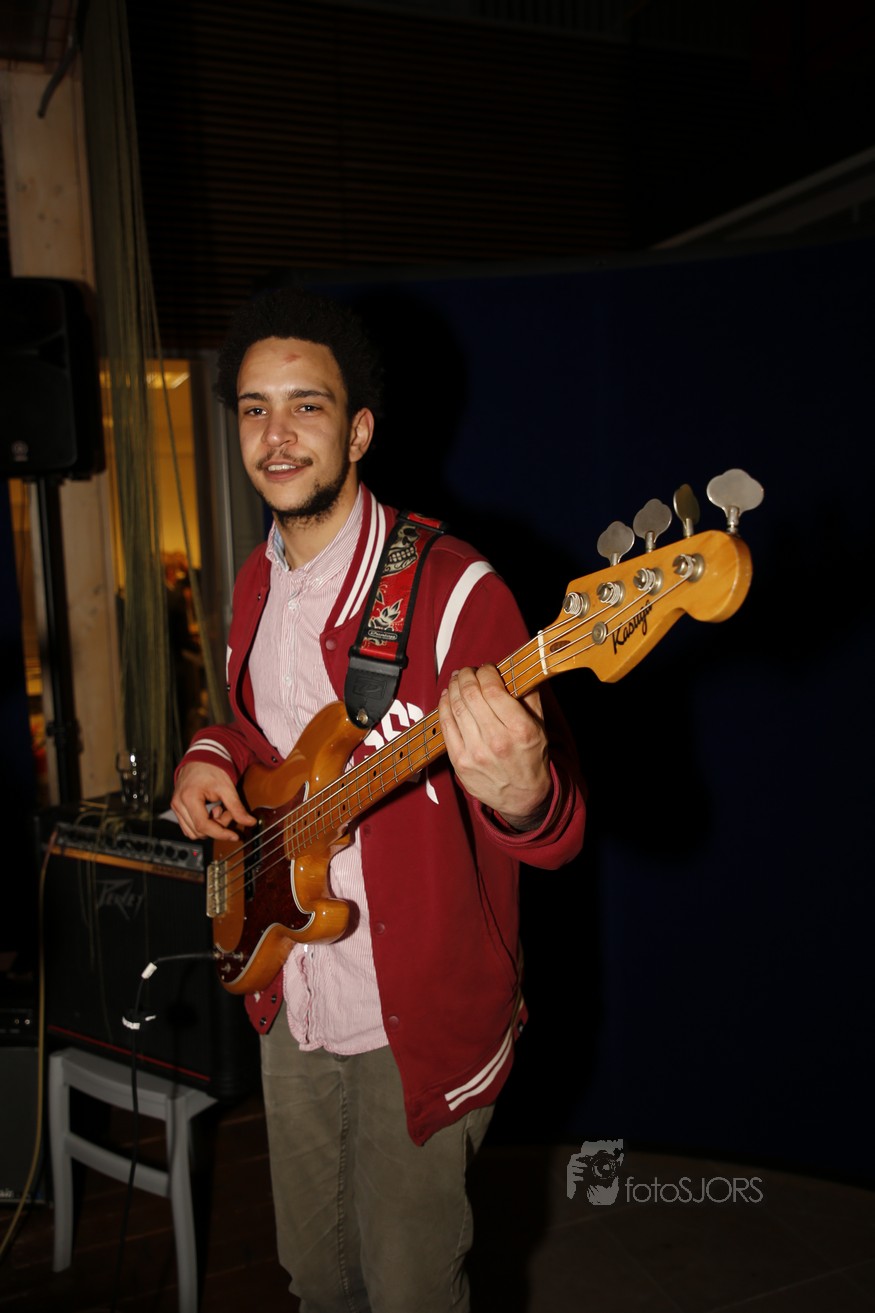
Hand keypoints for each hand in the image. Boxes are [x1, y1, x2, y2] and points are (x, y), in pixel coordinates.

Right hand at [171, 760, 255, 840]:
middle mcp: (178, 803)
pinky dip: (202, 825)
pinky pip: (189, 826)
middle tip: (228, 813)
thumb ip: (237, 807)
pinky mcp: (178, 808)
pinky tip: (212, 812)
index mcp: (189, 797)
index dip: (220, 834)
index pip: (203, 826)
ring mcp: (176, 806)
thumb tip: (250, 822)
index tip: (235, 836)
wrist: (202, 758)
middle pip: (198, 831)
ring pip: (192, 832)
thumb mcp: (227, 787)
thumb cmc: (212, 769)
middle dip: (217, 827)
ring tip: (220, 811)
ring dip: (209, 828)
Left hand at [438, 664, 550, 829]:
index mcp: (520, 729)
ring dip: (454, 687)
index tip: (487, 668)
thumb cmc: (531, 758)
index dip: (486, 672)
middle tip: (468, 671)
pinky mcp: (460, 762)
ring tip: (458, 679)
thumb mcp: (540, 726)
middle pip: (471, 695)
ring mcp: (475, 753)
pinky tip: (448, 696)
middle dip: (467, 676)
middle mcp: (497, 741)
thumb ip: (529, 696)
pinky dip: (444, 707)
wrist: (522, 798)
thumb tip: (517, 669)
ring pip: (456, 708)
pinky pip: (446, 726)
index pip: (494, 689)